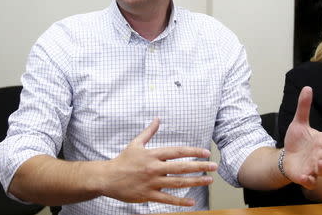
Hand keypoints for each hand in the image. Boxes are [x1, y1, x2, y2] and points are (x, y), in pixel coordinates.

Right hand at [101, 118, 216, 206]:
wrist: (107, 178)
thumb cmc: (123, 160)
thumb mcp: (136, 143)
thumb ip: (149, 132)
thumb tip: (158, 119)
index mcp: (152, 154)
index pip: (176, 151)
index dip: (192, 151)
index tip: (205, 152)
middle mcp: (154, 168)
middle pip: (181, 167)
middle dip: (199, 166)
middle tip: (214, 166)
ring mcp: (152, 182)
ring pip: (177, 183)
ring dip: (195, 182)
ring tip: (208, 181)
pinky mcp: (149, 195)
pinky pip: (167, 199)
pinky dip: (180, 201)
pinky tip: (192, 202)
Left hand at [283, 86, 321, 188]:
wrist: (287, 158)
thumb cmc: (298, 141)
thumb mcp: (299, 123)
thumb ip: (304, 107)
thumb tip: (307, 88)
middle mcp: (321, 155)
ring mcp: (314, 167)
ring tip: (319, 163)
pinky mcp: (305, 177)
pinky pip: (309, 181)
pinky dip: (308, 180)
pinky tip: (305, 177)